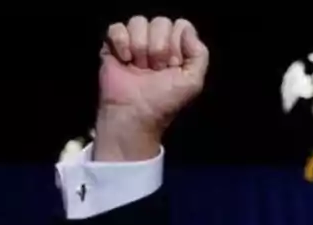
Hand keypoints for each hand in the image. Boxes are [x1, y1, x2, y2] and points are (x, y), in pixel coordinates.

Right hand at [93, 16, 208, 160]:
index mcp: (176, 48)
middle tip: (155, 70)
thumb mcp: (193, 82)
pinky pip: (117, 28)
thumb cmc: (164, 102)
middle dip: (159, 49)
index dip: (177, 46)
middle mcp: (156, 42)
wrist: (135, 115)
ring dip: (140, 49)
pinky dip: (121, 44)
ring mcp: (134, 42)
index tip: (172, 67)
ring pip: (139, 22)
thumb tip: (186, 30)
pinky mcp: (113, 45)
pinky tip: (124, 61)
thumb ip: (200, 54)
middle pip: (160, 22)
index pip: (180, 26)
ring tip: (139, 68)